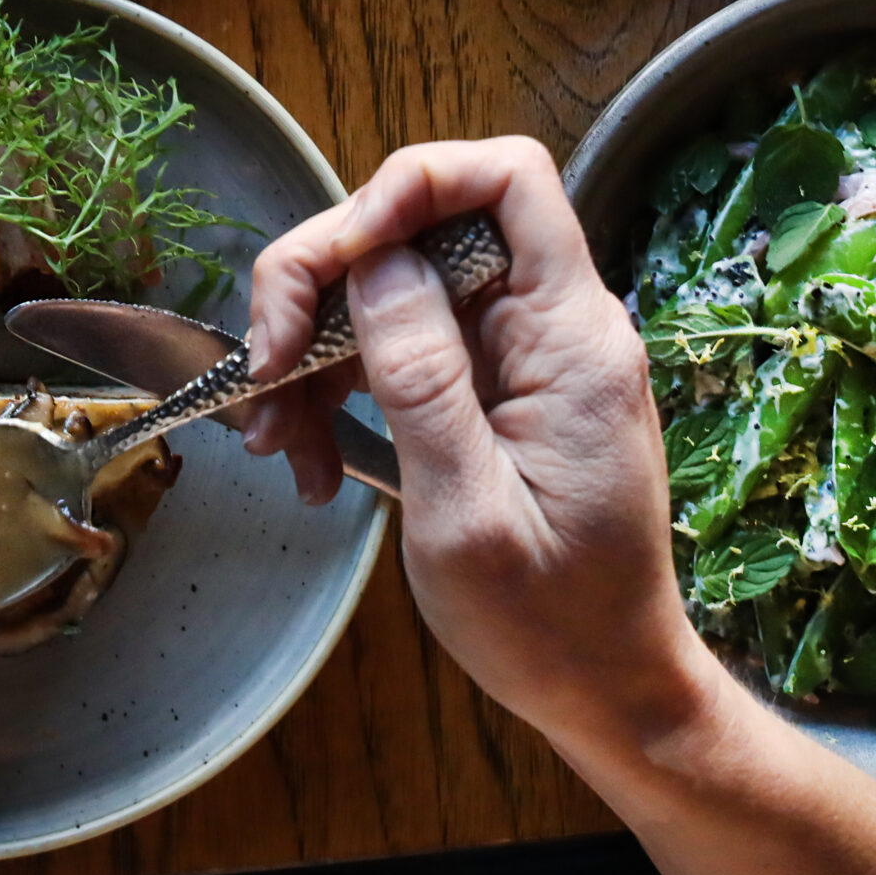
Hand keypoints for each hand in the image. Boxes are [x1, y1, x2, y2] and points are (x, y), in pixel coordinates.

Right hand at [239, 138, 710, 744]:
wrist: (611, 696)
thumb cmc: (552, 623)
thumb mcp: (467, 511)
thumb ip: (422, 379)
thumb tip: (373, 265)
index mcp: (570, 336)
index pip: (507, 178)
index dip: (412, 185)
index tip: (338, 256)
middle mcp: (549, 326)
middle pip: (422, 230)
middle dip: (326, 283)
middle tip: (265, 365)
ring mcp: (517, 358)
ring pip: (393, 292)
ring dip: (317, 352)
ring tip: (276, 442)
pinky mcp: (489, 394)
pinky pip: (399, 354)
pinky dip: (342, 396)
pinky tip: (314, 464)